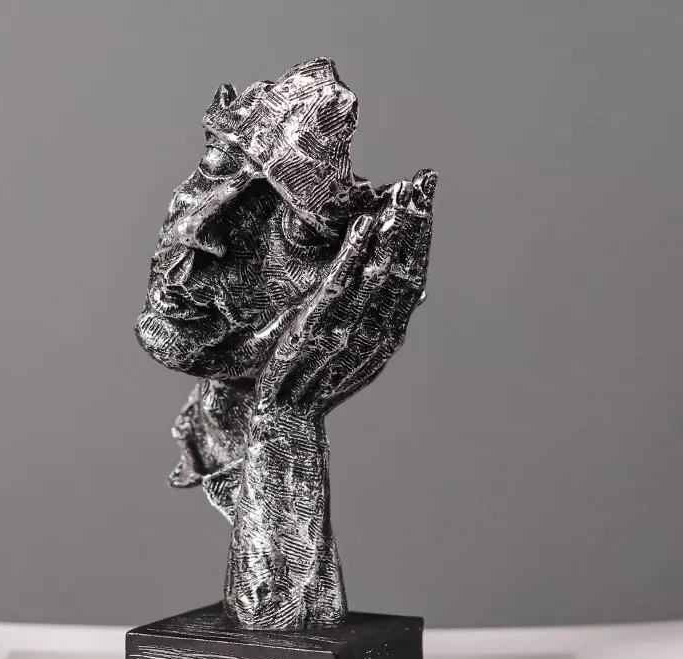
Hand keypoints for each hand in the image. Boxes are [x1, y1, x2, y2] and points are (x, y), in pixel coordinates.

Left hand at [256, 169, 435, 416]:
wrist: (289, 418)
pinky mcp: (317, 328)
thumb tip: (419, 291)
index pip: (412, 277)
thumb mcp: (364, 356)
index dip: (422, 236)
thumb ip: (389, 323)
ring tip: (399, 194)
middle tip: (423, 182)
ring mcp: (347, 330)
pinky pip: (339, 285)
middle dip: (413, 225)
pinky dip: (353, 252)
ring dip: (390, 232)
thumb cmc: (322, 384)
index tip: (426, 199)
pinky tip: (361, 223)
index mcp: (387, 336)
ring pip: (376, 274)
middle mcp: (375, 332)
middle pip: (401, 270)